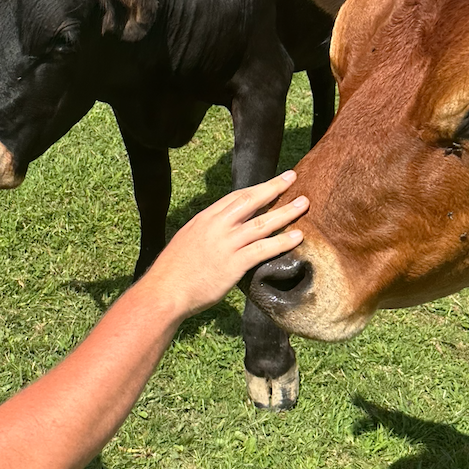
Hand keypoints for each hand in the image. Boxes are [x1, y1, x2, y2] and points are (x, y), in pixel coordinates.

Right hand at [141, 172, 306, 319]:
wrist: (164, 291)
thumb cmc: (172, 271)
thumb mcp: (187, 241)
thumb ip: (206, 234)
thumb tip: (220, 233)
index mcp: (204, 219)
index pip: (235, 197)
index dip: (256, 188)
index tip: (272, 182)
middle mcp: (216, 226)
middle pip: (250, 200)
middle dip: (273, 187)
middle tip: (292, 177)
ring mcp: (226, 244)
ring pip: (261, 223)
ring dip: (285, 212)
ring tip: (304, 204)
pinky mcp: (233, 264)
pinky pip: (263, 249)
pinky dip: (282, 242)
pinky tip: (297, 238)